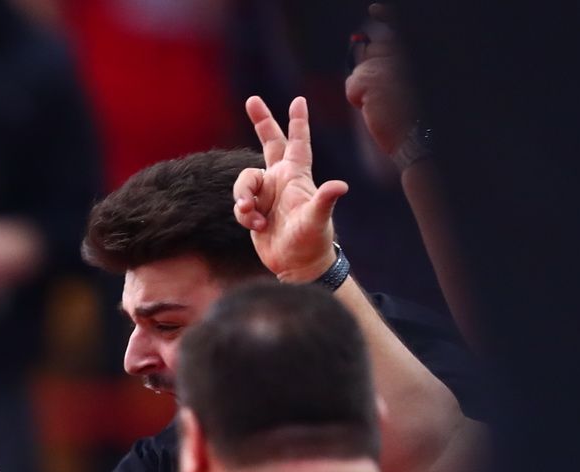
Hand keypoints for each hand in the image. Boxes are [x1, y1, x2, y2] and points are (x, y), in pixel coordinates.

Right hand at [233, 96, 349, 282]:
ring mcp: (266, 195)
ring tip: (254, 216)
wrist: (296, 264)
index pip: (298, 143)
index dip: (298, 122)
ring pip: (244, 181)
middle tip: (252, 100)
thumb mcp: (317, 220)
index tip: (299, 100)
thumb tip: (340, 186)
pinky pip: (240, 204)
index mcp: (296, 176)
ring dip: (243, 196)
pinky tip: (257, 226)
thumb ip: (324, 200)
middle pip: (270, 143)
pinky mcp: (255, 210)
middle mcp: (280, 180)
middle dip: (262, 121)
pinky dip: (244, 214)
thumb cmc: (312, 241)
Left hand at [345, 6, 416, 160]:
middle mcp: (402, 52)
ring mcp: (387, 63)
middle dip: (372, 69)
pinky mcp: (371, 78)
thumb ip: (392, 61)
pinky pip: (353, 85)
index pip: (395, 25)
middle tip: (386, 92)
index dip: (385, 16)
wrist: (420, 136)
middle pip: (373, 51)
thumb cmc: (418, 114)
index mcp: (414, 51)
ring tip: (385, 103)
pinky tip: (375, 108)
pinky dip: (359, 99)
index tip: (375, 9)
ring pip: (361, 70)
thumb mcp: (409, 79)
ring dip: (366, 87)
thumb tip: (369, 48)